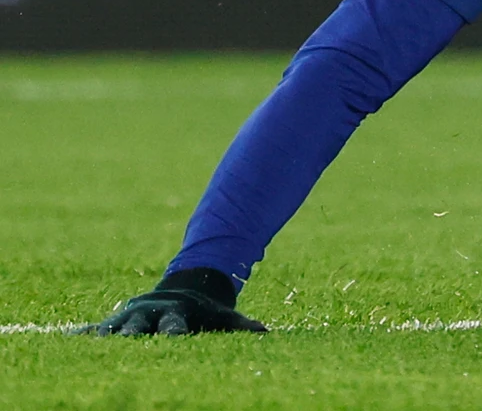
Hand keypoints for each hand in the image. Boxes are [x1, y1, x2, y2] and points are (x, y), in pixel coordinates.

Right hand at [80, 268, 265, 335]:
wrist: (183, 289)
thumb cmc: (205, 311)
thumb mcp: (222, 316)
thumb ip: (241, 326)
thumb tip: (265, 332)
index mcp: (175, 315)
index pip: (173, 326)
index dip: (172, 332)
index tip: (172, 337)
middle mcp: (149, 315)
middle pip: (138, 327)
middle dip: (131, 335)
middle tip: (125, 343)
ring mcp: (129, 317)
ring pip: (113, 328)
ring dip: (104, 337)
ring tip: (91, 345)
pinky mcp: (115, 321)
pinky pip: (93, 329)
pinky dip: (79, 335)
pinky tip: (64, 340)